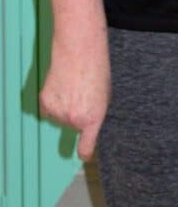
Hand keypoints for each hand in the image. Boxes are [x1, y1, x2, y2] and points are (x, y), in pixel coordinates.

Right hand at [39, 35, 110, 160]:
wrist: (79, 51)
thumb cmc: (96, 69)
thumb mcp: (104, 94)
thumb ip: (96, 111)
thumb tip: (88, 123)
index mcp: (93, 118)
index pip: (87, 146)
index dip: (85, 152)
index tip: (84, 155)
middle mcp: (74, 120)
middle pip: (73, 126)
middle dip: (76, 113)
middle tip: (82, 93)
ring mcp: (58, 114)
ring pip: (59, 118)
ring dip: (63, 106)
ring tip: (72, 86)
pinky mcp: (45, 104)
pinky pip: (48, 110)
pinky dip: (52, 101)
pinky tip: (60, 87)